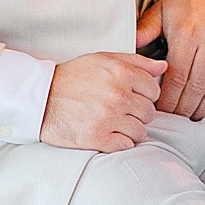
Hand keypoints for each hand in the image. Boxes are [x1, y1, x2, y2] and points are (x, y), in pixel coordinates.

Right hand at [41, 51, 162, 151]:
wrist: (40, 98)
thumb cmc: (72, 77)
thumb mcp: (102, 59)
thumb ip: (136, 62)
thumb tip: (163, 66)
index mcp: (121, 73)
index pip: (154, 90)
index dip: (144, 94)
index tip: (132, 96)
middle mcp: (118, 95)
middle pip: (149, 112)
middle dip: (138, 113)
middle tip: (121, 111)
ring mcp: (108, 118)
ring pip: (140, 131)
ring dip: (130, 130)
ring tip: (114, 124)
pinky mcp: (98, 138)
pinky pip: (126, 146)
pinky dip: (119, 143)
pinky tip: (107, 134)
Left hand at [134, 0, 204, 120]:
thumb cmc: (186, 1)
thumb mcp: (160, 10)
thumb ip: (145, 30)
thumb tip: (129, 47)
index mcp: (187, 33)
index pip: (177, 78)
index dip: (168, 99)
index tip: (159, 109)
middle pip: (196, 87)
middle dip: (183, 108)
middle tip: (173, 118)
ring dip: (202, 107)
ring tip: (189, 116)